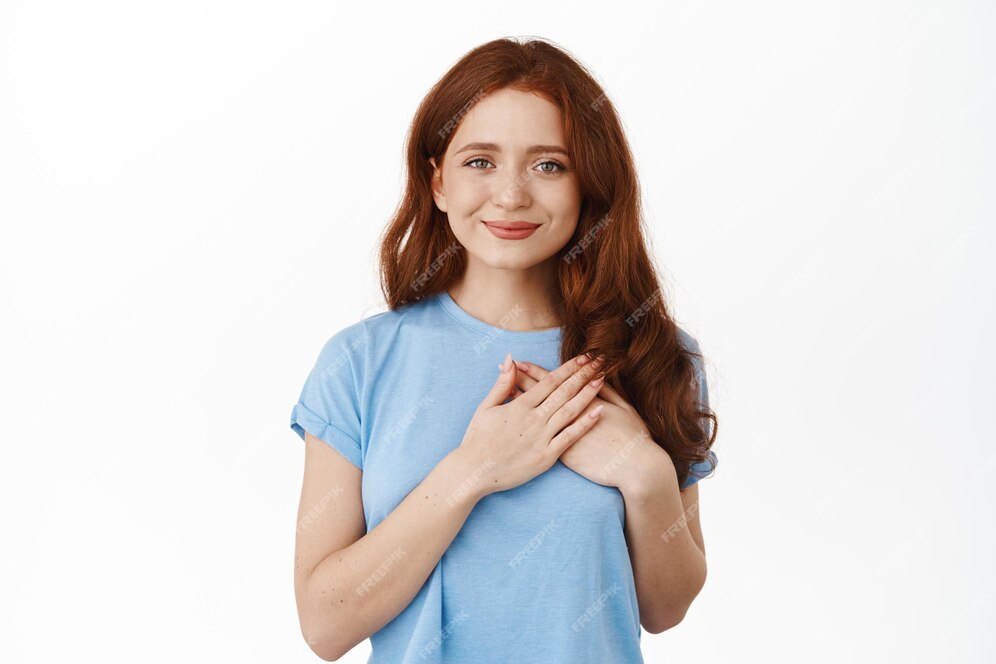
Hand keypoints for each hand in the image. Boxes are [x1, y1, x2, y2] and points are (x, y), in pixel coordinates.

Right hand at [452, 352, 607, 497]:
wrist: (474, 472)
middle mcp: (533, 419)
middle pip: (564, 392)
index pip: (549, 381)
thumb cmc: (477, 439)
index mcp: (519, 406)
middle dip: (583, 374)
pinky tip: (599, 412)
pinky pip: (569, 437)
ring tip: (602, 379)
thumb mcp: (486, 407)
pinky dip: (585, 424)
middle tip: (600, 361)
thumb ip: (502, 383)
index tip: (584, 357)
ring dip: (587, 394)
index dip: (569, 368)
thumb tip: (511, 358)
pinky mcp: (546, 457)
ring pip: (569, 411)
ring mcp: (541, 438)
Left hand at [510, 359, 669, 490]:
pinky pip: (538, 439)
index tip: (518, 363)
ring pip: (534, 417)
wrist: (635, 466)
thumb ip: (606, 390)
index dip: (534, 372)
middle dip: (519, 382)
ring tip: (503, 392)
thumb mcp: (622, 406)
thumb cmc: (632, 435)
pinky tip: (513, 422)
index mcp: (581, 401)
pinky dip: (525, 429)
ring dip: (518, 403)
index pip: (552, 382)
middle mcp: (568, 417)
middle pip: (538, 396)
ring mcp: (563, 437)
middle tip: (503, 370)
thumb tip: (596, 374)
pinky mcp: (562, 455)